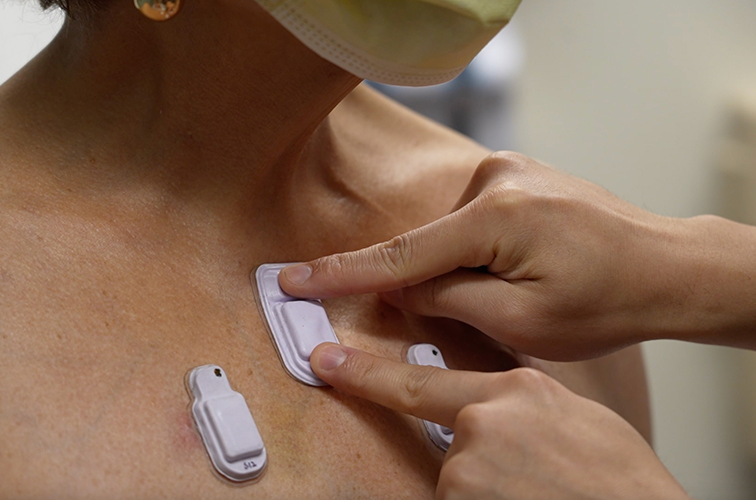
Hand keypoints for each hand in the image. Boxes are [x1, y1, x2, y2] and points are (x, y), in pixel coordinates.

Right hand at [279, 151, 731, 359]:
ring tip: (523, 288)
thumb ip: (447, 300)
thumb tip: (399, 289)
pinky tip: (515, 268)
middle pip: (427, 246)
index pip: (400, 256)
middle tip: (486, 310)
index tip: (293, 280)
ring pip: (449, 235)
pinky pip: (469, 220)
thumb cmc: (607, 300)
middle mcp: (497, 179)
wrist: (666, 265)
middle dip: (427, 285)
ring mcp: (508, 171)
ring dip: (461, 269)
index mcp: (496, 216)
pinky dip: (472, 250)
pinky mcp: (515, 176)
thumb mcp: (521, 321)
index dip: (341, 275)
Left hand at [311, 343, 689, 499]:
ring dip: (487, 492)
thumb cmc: (621, 481)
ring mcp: (469, 467)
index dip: (366, 374)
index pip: (422, 381)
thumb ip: (523, 403)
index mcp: (515, 390)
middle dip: (479, 464)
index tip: (324, 361)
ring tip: (537, 492)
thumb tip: (496, 406)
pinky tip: (527, 499)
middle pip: (450, 442)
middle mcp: (483, 421)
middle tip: (528, 478)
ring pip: (458, 482)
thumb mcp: (577, 419)